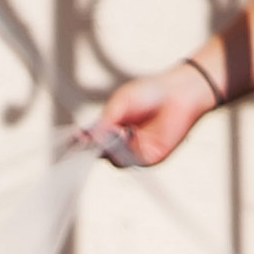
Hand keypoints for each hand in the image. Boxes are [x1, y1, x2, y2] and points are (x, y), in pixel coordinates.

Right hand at [93, 62, 221, 167]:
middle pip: (101, 154)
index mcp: (112, 128)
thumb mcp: (121, 102)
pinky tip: (127, 133)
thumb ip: (105, 120)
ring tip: (115, 130)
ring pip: (114, 160)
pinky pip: (131, 161)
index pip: (92, 141)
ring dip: (112, 147)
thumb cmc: (151, 92)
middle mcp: (122, 143)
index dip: (82, 142)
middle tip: (90, 138)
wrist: (178, 93)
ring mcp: (134, 152)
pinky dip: (126, 149)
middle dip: (95, 147)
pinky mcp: (148, 159)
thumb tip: (90, 137)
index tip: (75, 139)